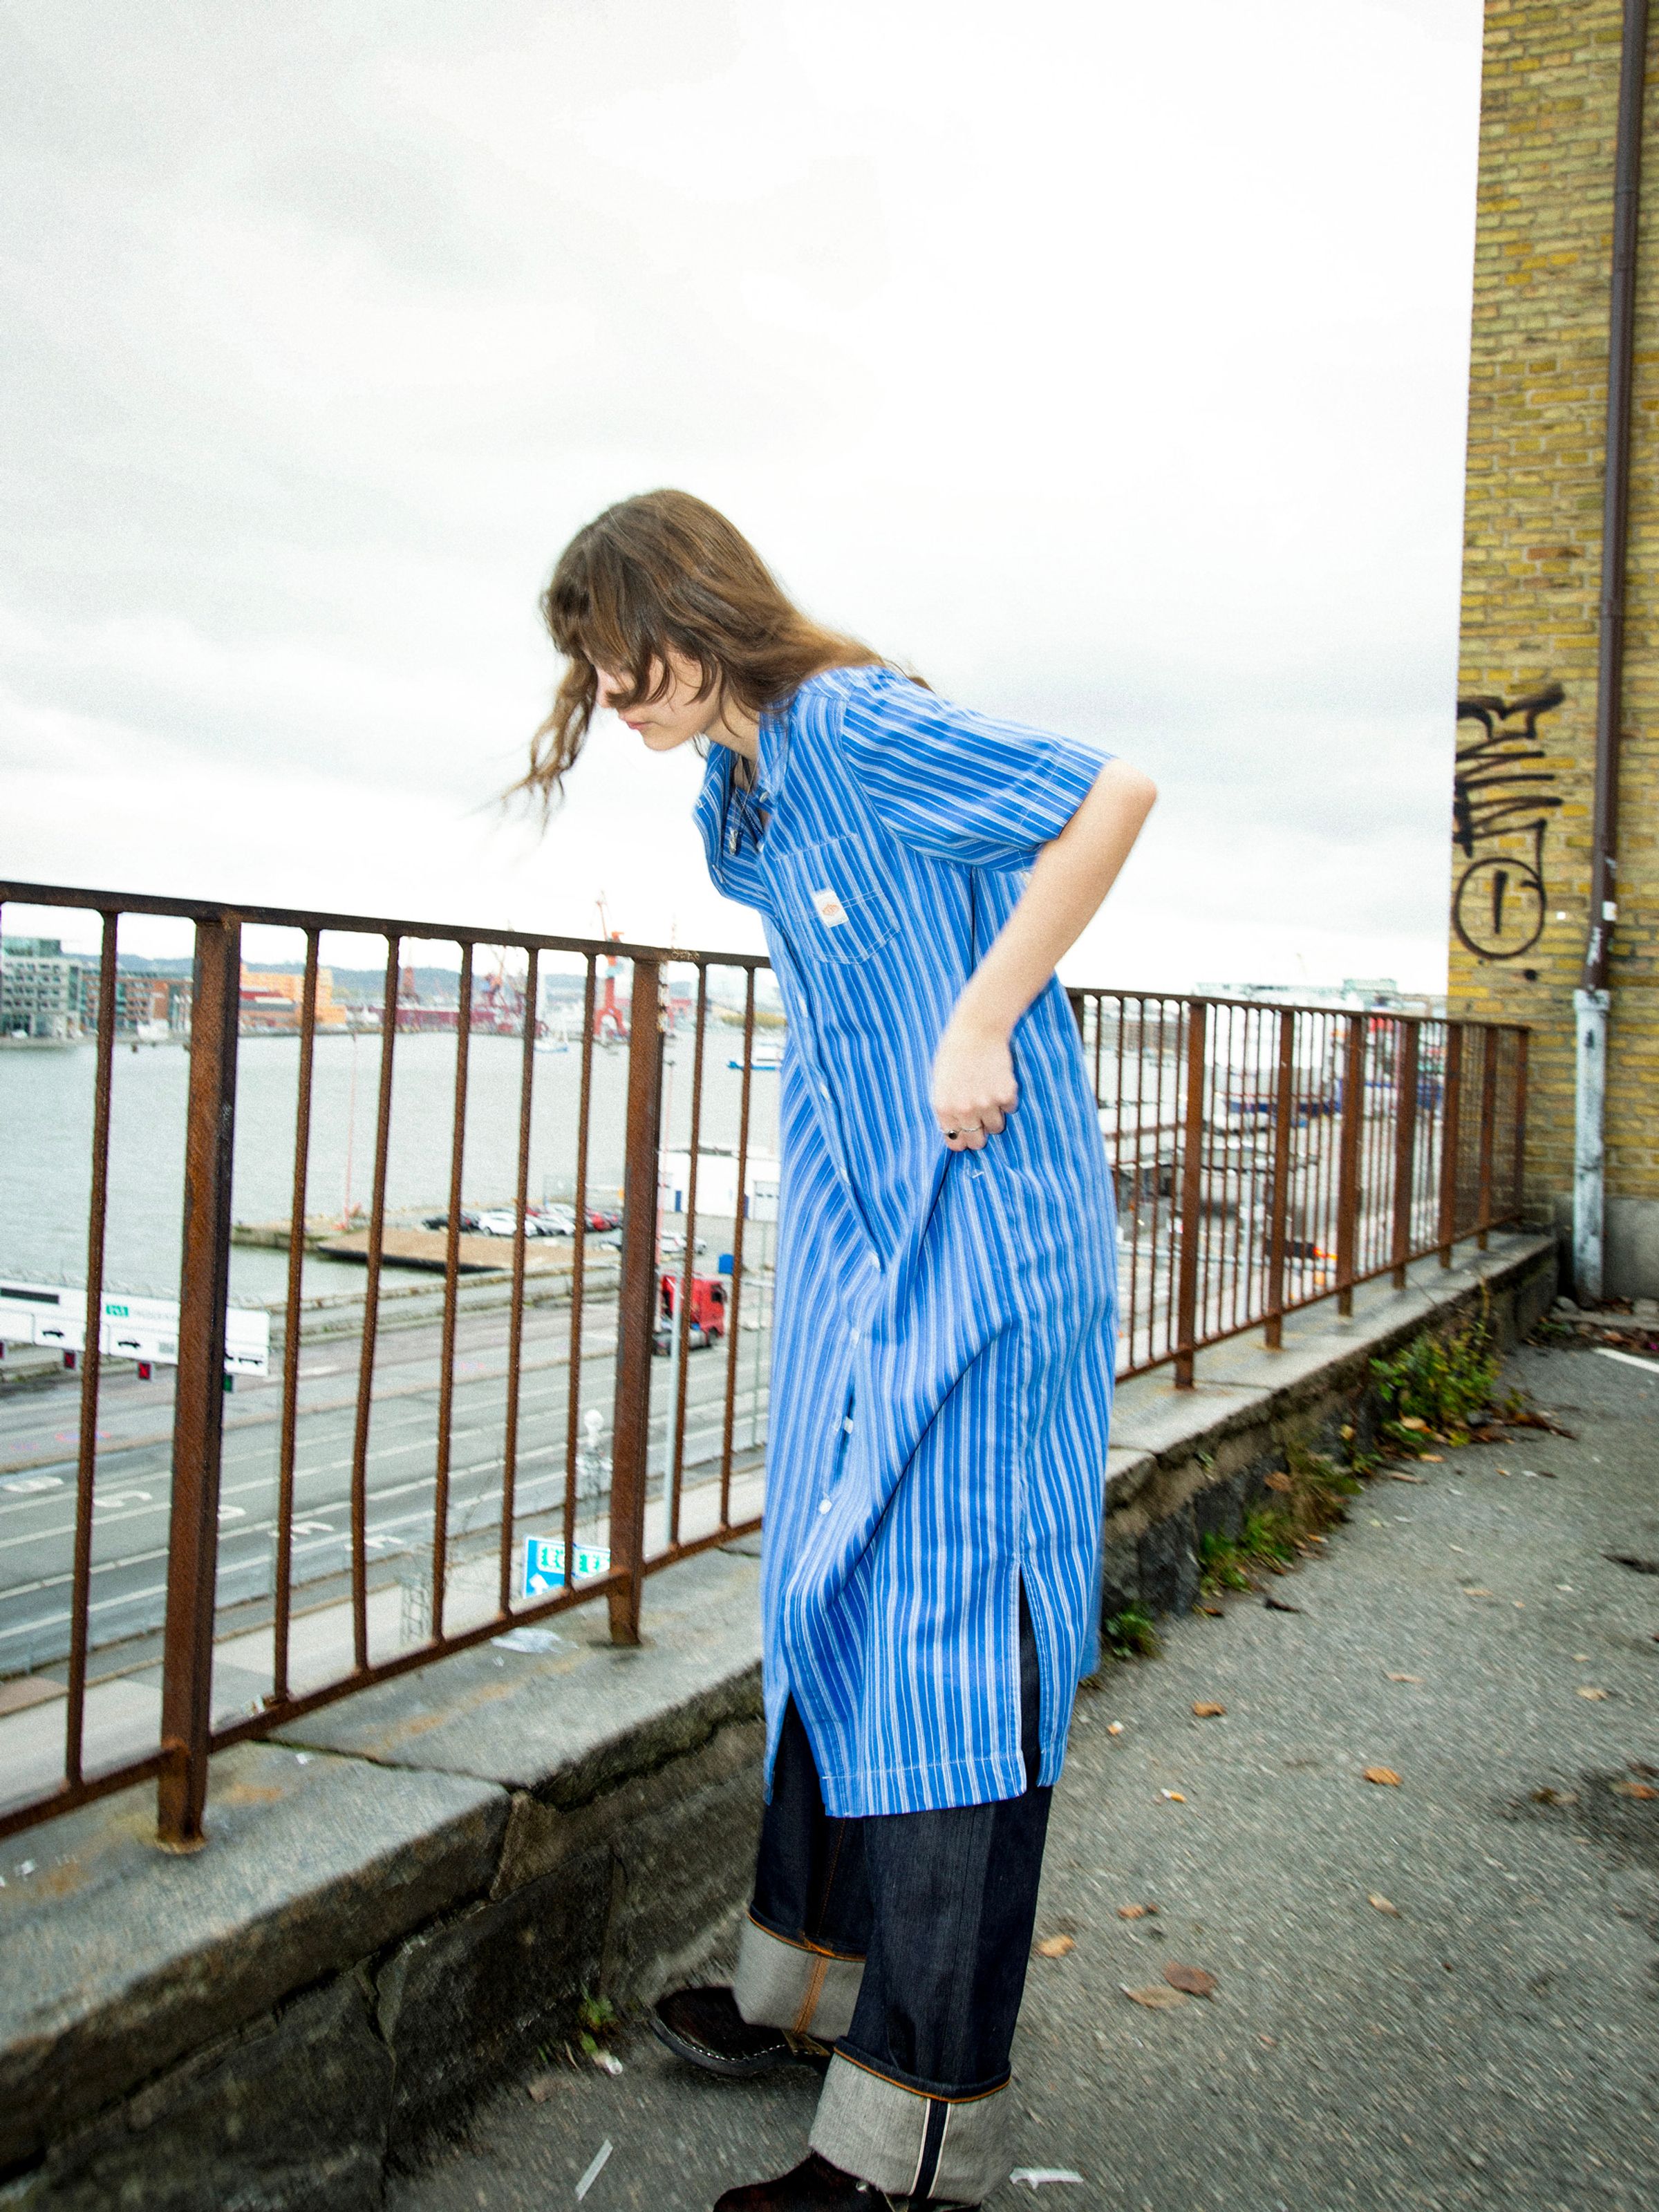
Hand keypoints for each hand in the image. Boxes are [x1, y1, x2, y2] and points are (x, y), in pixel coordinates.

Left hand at [931, 1017, 1017, 1150]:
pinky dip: (1007, 1100)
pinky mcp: (1006, 1094)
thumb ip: (947, 1107)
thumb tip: (955, 1129)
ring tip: (990, 1097)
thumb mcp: (940, 1082)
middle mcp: (964, 1110)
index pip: (955, 1141)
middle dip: (980, 1133)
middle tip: (982, 1121)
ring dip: (995, 1116)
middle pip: (978, 1141)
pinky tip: (999, 1083)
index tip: (967, 1138)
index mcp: (944, 1108)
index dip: (962, 1141)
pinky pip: (1010, 1108)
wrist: (977, 1030)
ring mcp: (986, 1103)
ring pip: (996, 1127)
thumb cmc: (954, 1053)